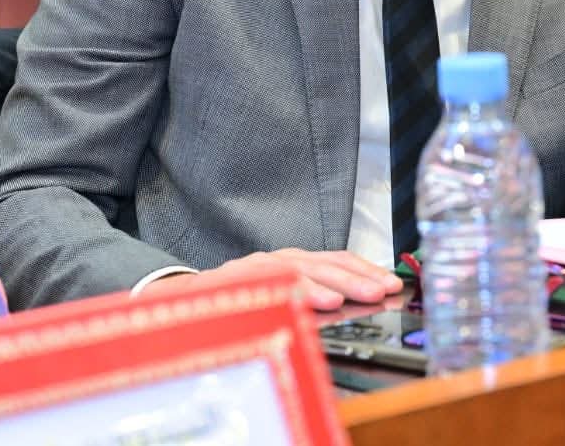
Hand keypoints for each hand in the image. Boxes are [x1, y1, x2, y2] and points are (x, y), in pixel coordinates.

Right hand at [144, 249, 403, 310]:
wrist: (171, 305)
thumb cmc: (231, 305)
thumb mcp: (276, 298)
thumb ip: (308, 297)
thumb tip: (353, 303)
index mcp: (288, 263)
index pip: (334, 259)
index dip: (364, 268)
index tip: (393, 282)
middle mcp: (274, 260)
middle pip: (322, 262)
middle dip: (357, 275)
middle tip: (384, 288)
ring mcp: (253, 269)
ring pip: (298, 269)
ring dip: (330, 281)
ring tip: (354, 295)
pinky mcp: (233, 281)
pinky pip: (268, 285)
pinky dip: (295, 291)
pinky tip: (317, 301)